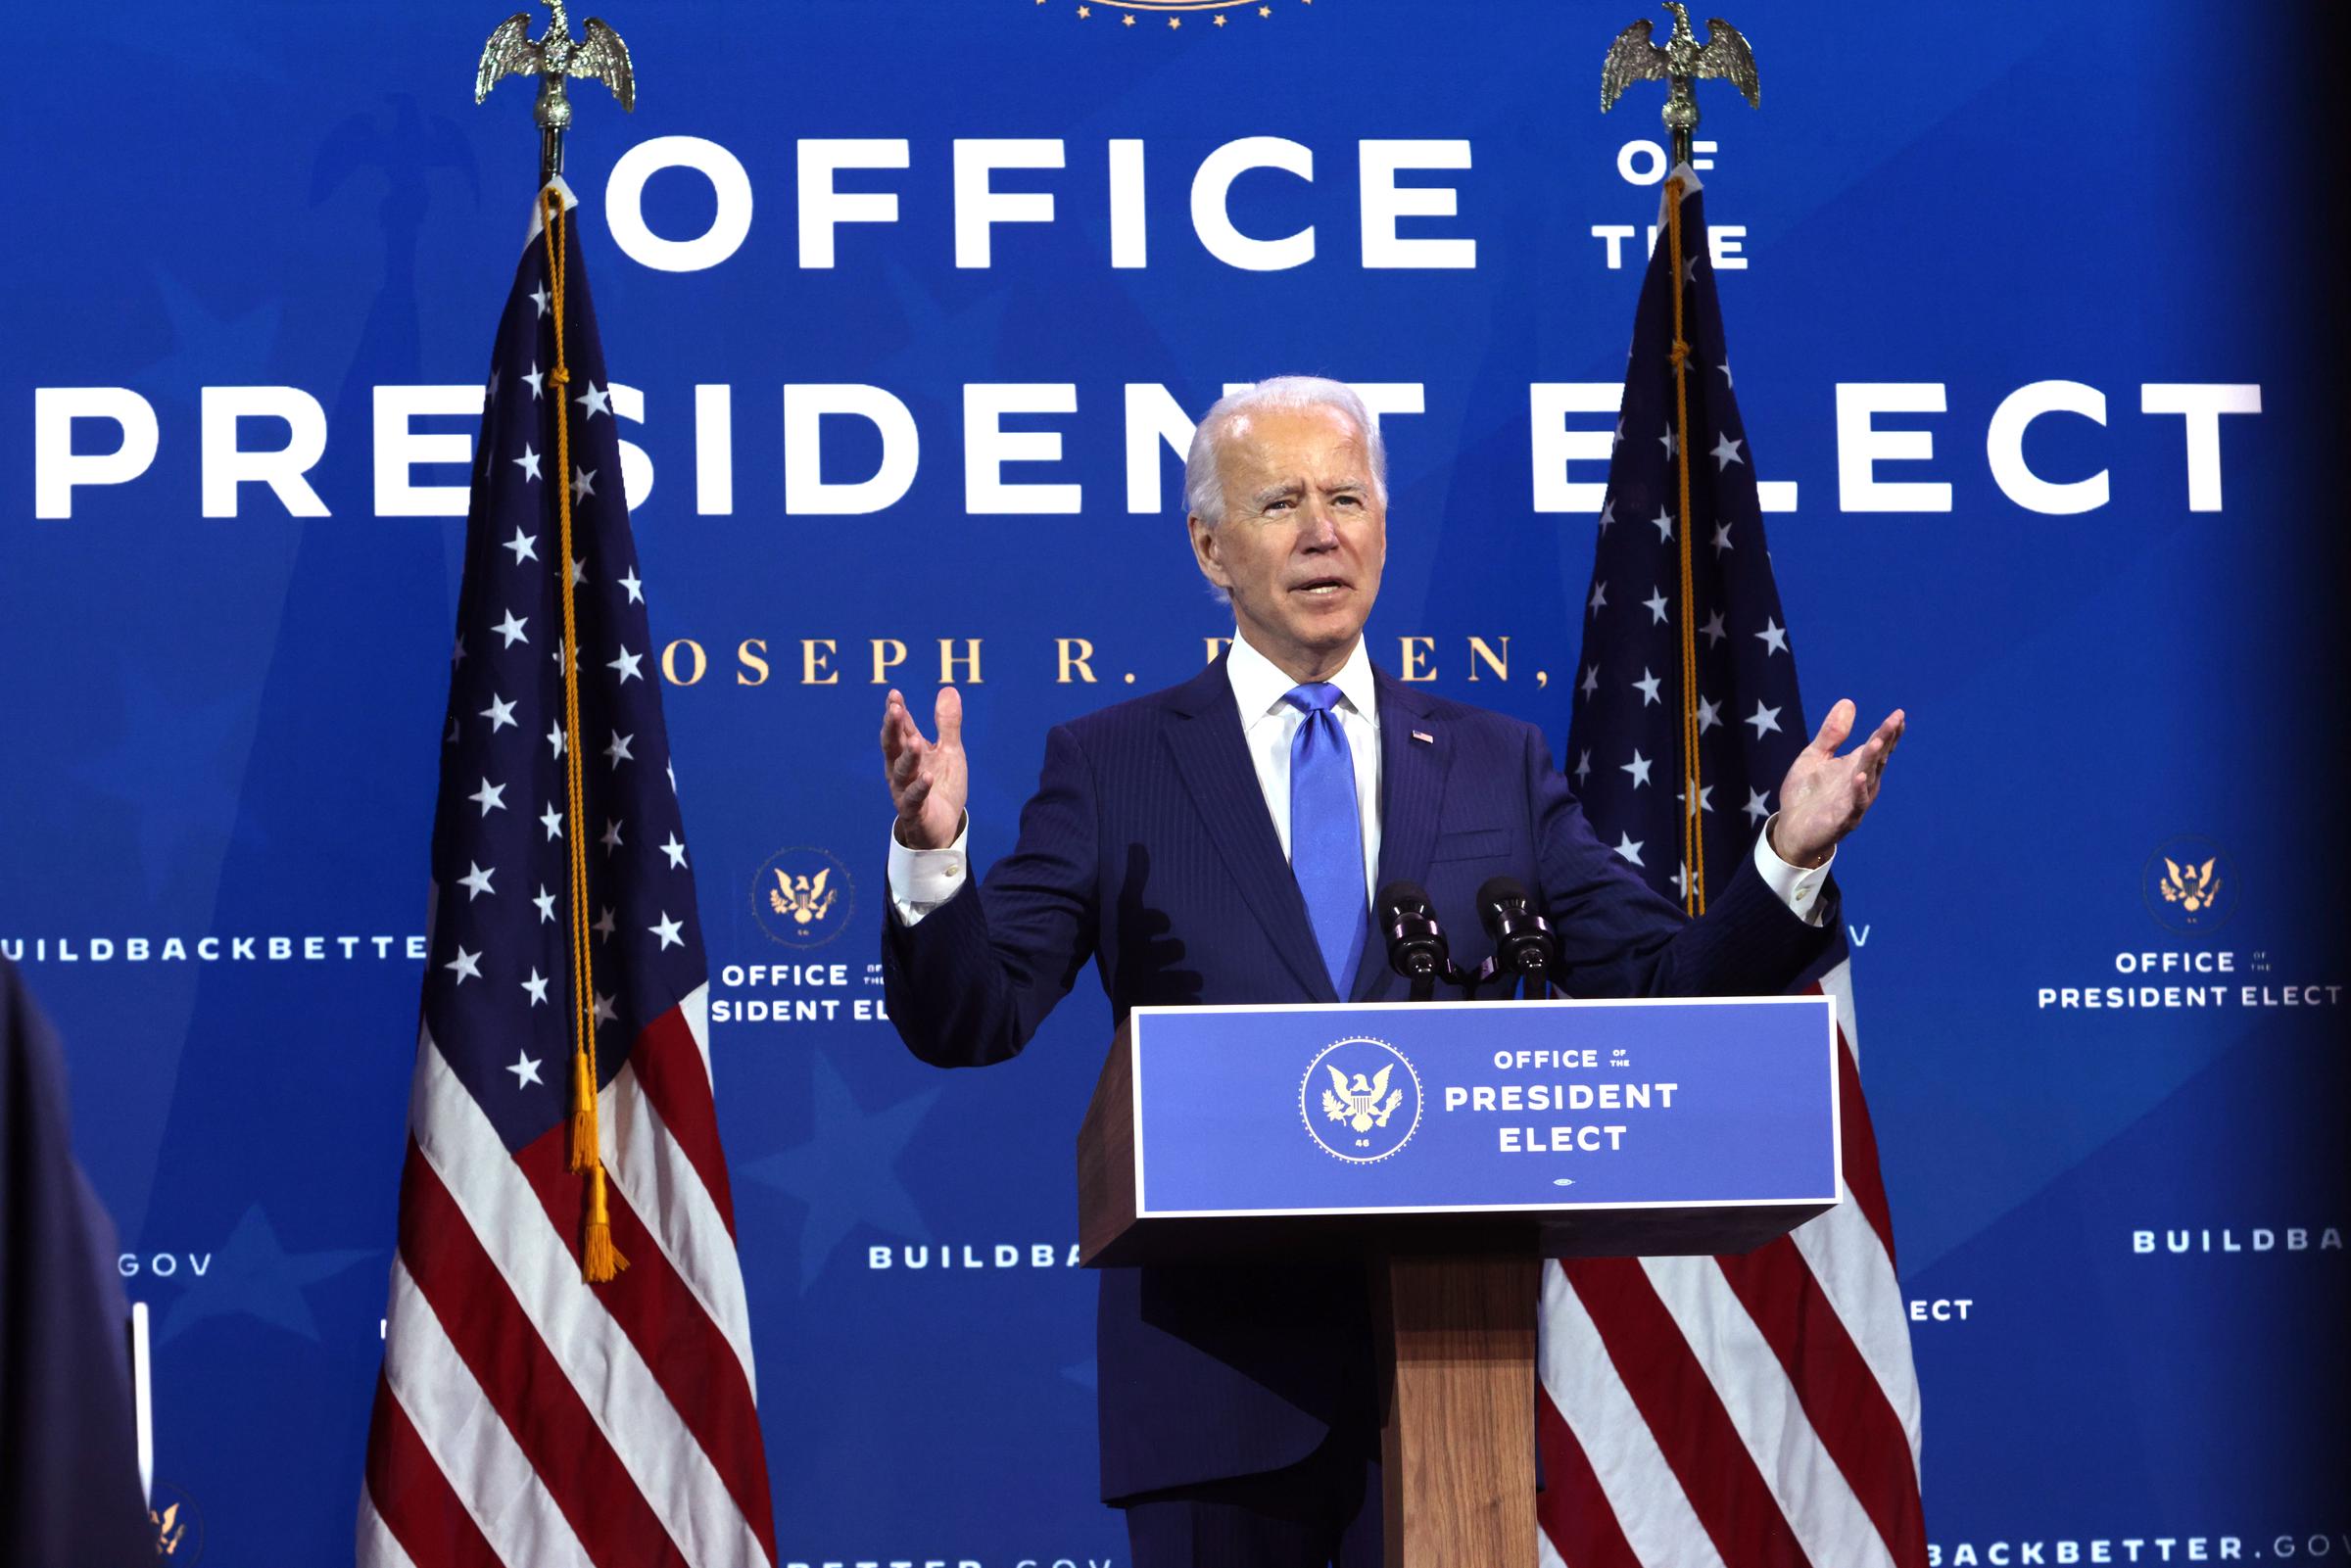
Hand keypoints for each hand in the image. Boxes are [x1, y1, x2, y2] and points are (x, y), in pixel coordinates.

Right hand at [880, 687, 966, 850]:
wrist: (943, 827)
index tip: (894, 694)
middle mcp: (901, 769)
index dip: (897, 711)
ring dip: (908, 756)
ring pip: (902, 772)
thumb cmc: (942, 786)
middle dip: (893, 727)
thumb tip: (949, 689)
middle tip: (895, 709)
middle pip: (893, 746)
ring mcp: (905, 790)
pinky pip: (915, 799)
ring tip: (915, 740)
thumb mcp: (950, 751)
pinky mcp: (915, 812)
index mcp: (909, 752)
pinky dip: (920, 787)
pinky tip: (927, 777)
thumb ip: (947, 725)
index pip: (901, 728)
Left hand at [1768, 699, 1903, 868]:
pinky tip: (1860, 777)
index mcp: (1855, 766)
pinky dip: (1858, 791)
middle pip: (1877, 758)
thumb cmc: (1806, 793)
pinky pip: (1854, 804)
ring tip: (1878, 741)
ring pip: (1869, 778)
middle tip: (1896, 720)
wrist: (1790, 828)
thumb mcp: (1815, 756)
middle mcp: (1861, 782)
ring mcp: (1854, 801)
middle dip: (1886, 739)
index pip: (1877, 746)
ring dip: (1873, 760)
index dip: (1888, 731)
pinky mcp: (1843, 819)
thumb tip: (1848, 702)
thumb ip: (1832, 733)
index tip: (1899, 714)